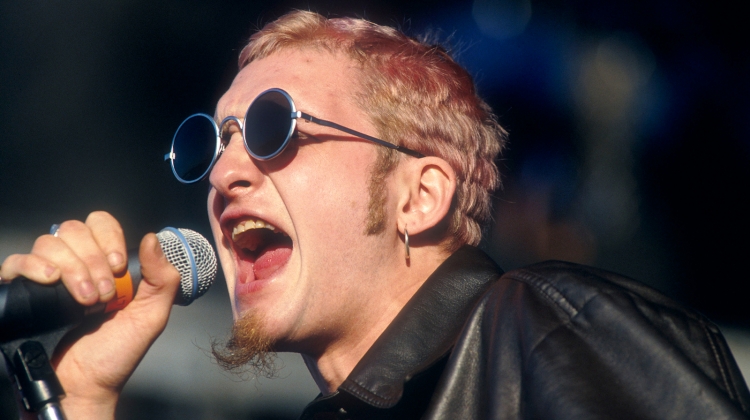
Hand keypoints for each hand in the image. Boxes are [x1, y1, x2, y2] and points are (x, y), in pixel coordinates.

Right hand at [0, 211, 180, 418]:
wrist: (85, 386)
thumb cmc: (115, 355)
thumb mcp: (151, 316)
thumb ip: (162, 278)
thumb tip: (153, 238)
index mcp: (105, 265)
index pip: (100, 224)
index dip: (109, 239)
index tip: (119, 267)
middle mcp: (75, 265)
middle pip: (74, 230)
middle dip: (93, 260)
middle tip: (102, 295)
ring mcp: (48, 277)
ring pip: (49, 243)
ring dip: (72, 269)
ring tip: (83, 302)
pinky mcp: (24, 292)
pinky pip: (17, 261)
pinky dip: (34, 266)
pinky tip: (50, 282)